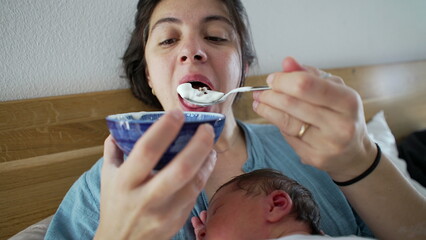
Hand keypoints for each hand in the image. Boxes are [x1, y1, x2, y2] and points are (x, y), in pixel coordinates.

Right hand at [95, 110, 216, 239]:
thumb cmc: (115, 206)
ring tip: (210, 144)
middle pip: (180, 169)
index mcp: (125, 182)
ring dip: (207, 160)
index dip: (165, 129)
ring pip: (194, 183)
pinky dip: (203, 175)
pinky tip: (206, 163)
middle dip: (198, 144)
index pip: (147, 150)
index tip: (178, 113)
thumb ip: (113, 150)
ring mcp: (164, 213)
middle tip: (206, 128)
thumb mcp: (107, 177)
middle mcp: (145, 198)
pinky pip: (195, 195)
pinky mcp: (177, 222)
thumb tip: (119, 127)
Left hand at [253, 57, 375, 180]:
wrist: (353, 153)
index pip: (306, 85)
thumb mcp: (333, 90)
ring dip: (267, 109)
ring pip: (286, 122)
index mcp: (348, 101)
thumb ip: (309, 75)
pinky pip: (288, 137)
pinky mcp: (315, 158)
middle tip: (260, 92)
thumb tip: (287, 62)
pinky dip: (278, 124)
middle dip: (271, 95)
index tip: (272, 79)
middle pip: (292, 104)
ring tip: (259, 102)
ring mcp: (327, 144)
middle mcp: (340, 125)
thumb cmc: (342, 114)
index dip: (284, 80)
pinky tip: (272, 116)